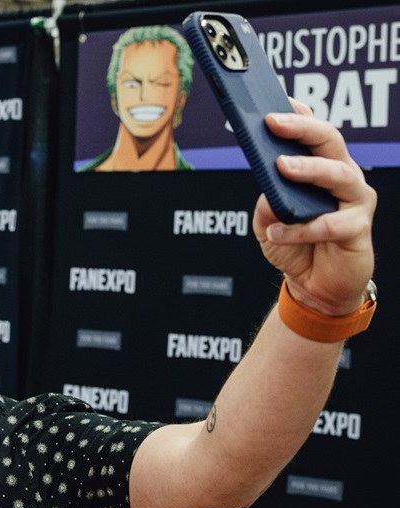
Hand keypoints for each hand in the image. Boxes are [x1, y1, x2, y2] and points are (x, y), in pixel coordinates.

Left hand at [256, 101, 376, 314]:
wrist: (316, 286)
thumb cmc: (294, 245)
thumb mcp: (268, 222)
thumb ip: (267, 201)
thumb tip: (268, 187)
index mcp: (321, 167)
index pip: (313, 134)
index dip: (298, 114)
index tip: (273, 102)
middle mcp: (342, 176)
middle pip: (330, 141)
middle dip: (302, 128)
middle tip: (273, 122)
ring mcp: (354, 201)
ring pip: (338, 174)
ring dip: (310, 168)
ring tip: (281, 168)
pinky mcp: (358, 228)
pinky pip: (333, 224)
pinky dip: (302, 228)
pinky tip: (278, 232)